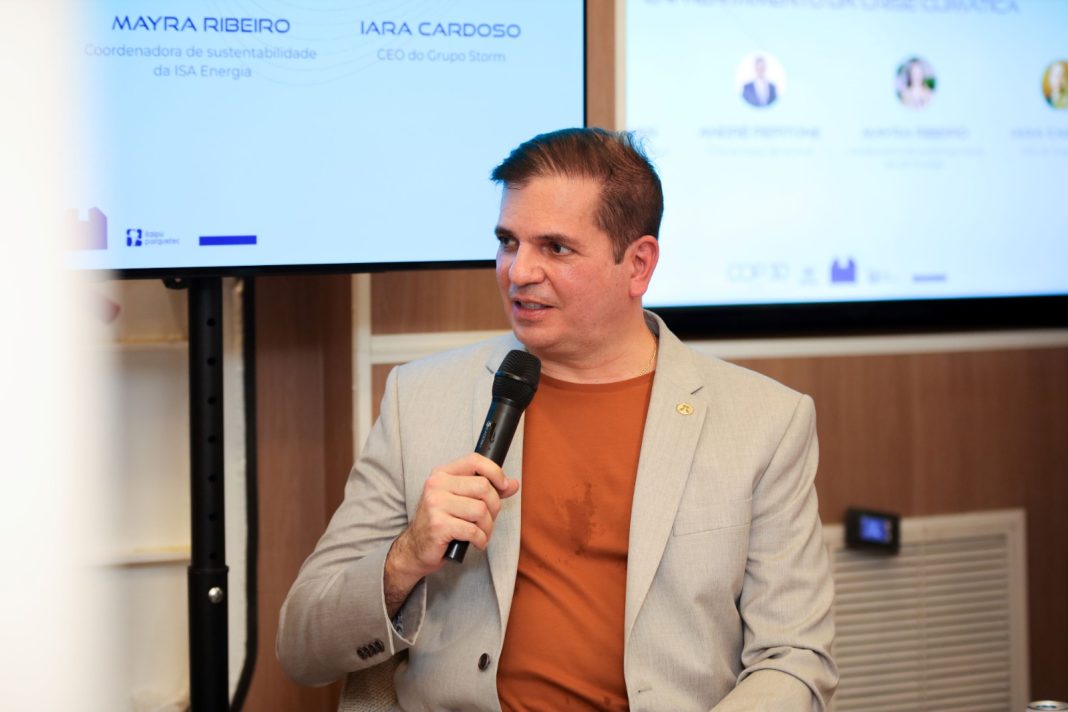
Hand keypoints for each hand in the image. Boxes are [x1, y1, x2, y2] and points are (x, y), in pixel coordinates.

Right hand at [384, 453, 518, 614]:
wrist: (416, 548)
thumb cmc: (441, 522)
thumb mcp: (462, 501)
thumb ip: (487, 491)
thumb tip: (513, 484)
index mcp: (442, 474)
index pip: (474, 460)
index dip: (495, 472)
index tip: (503, 486)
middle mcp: (436, 485)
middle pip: (483, 487)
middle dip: (494, 506)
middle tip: (488, 519)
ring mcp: (436, 505)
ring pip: (481, 510)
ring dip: (487, 527)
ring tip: (481, 533)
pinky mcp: (439, 525)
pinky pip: (473, 530)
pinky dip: (480, 539)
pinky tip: (475, 542)